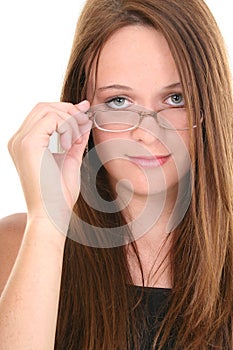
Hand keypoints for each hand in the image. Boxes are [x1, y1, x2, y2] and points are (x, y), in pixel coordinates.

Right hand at [8, 100, 91, 232]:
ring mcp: (20, 141)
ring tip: (77, 140)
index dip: (65, 110)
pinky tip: (70, 144)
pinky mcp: (28, 144)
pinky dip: (66, 127)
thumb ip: (75, 137)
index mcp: (25, 143)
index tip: (85, 113)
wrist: (52, 214)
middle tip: (84, 122)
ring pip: (47, 110)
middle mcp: (18, 140)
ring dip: (69, 120)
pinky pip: (50, 119)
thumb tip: (84, 117)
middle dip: (68, 111)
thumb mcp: (70, 158)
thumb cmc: (59, 193)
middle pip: (43, 107)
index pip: (43, 113)